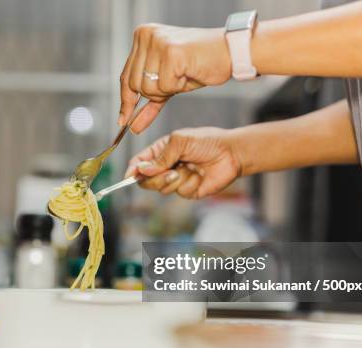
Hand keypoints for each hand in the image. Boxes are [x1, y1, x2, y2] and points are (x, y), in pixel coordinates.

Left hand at [119, 24, 231, 133]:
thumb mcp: (168, 83)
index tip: (123, 121)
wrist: (230, 52)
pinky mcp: (171, 53)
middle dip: (154, 94)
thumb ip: (149, 101)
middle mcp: (146, 35)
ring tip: (183, 74)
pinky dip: (178, 86)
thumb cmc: (200, 65)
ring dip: (168, 89)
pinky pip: (165, 86)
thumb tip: (130, 125)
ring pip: (148, 88)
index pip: (125, 77)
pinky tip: (188, 72)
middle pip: (134, 85)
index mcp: (142, 36)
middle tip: (175, 82)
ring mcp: (157, 42)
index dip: (126, 101)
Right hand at [125, 127, 241, 198]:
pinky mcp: (188, 190)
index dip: (132, 170)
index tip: (130, 175)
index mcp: (160, 152)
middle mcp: (165, 167)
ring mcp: (176, 180)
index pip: (139, 163)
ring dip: (176, 179)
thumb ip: (161, 157)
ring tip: (190, 169)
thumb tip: (143, 170)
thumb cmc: (207, 141)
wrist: (231, 153)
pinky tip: (200, 175)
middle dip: (156, 178)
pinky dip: (190, 183)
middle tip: (170, 172)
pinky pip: (180, 192)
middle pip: (146, 181)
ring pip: (162, 188)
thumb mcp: (180, 141)